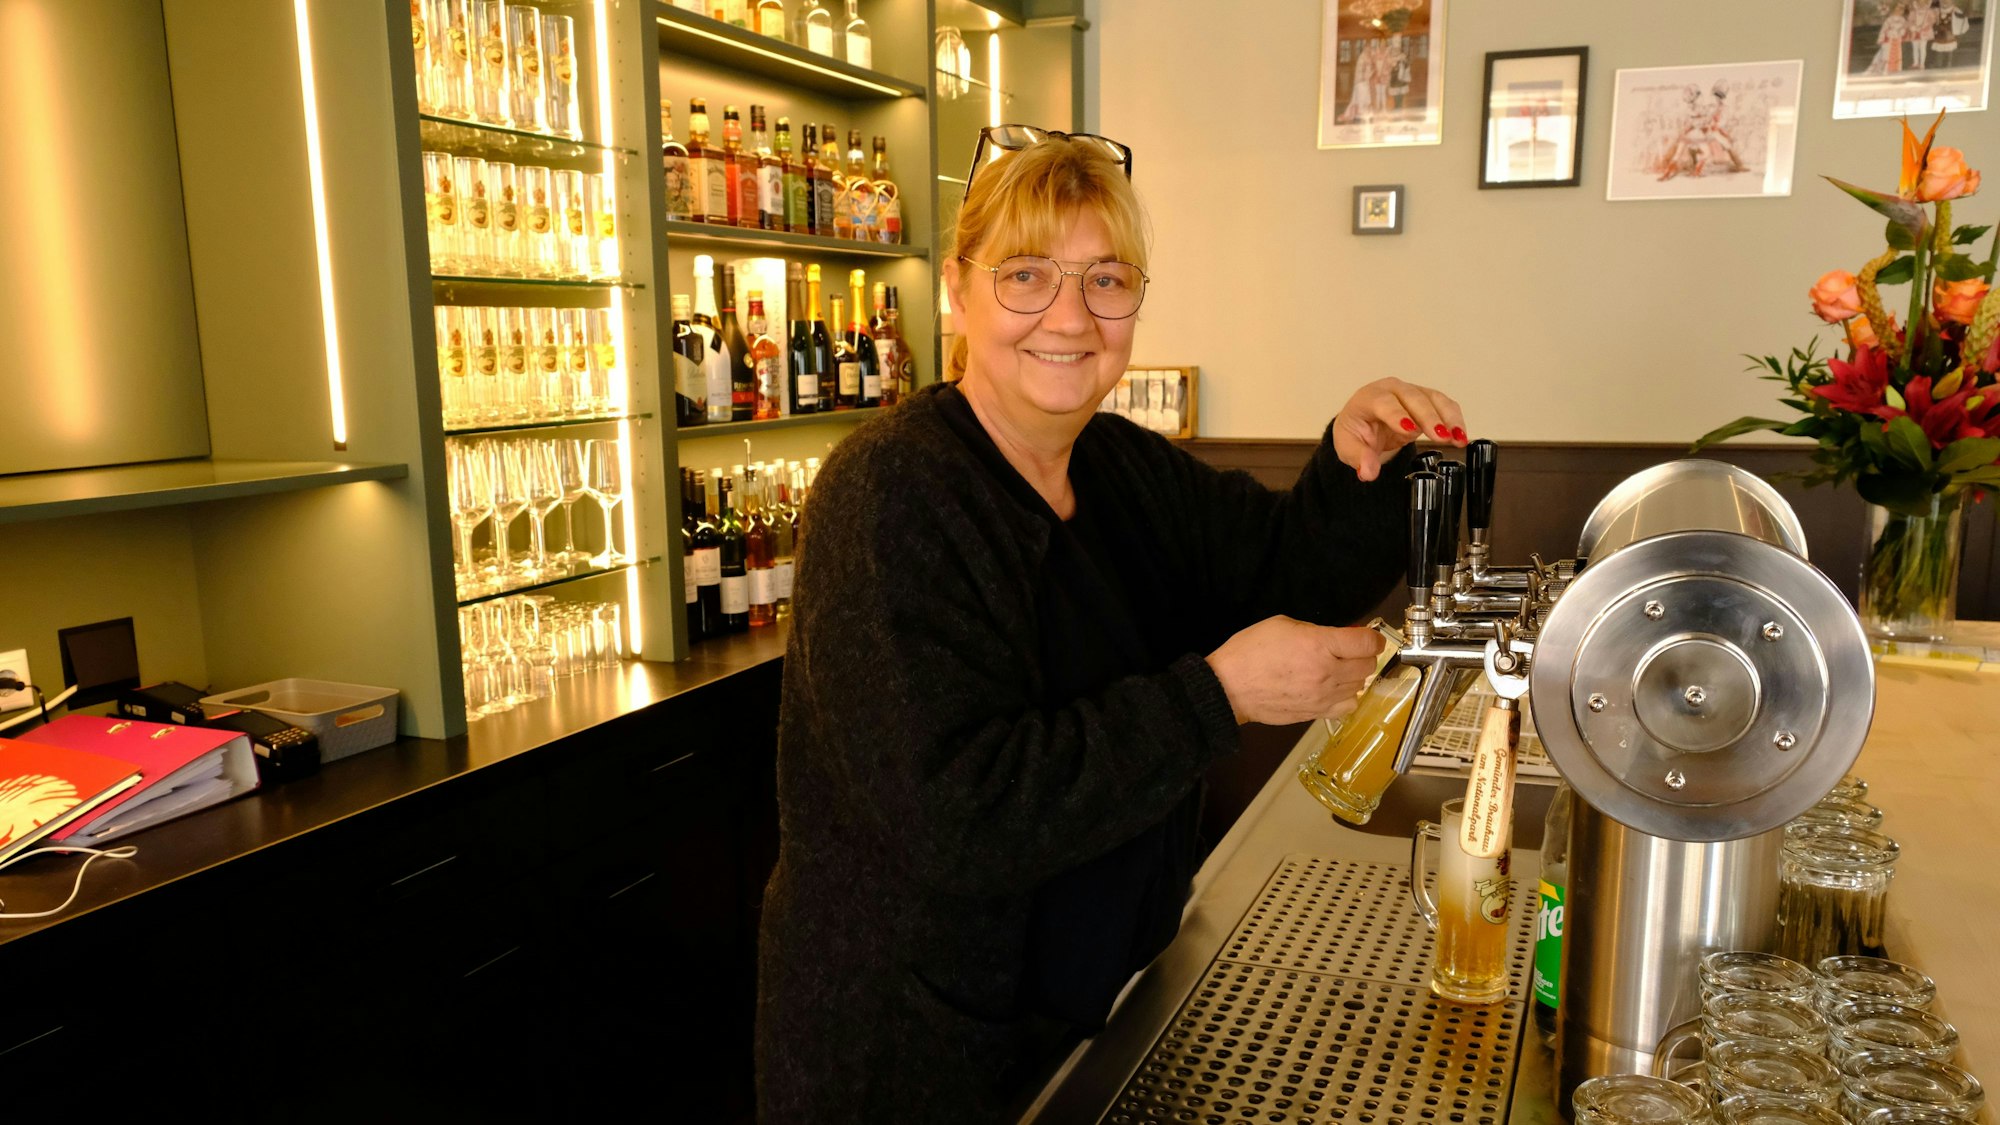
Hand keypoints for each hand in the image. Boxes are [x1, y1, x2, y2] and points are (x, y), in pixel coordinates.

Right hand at [1206, 617, 1383, 725]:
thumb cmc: (1250, 652)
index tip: (1369, 636)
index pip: (1366, 643)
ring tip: (1337, 670)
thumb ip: (1315, 631)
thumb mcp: (1282, 624)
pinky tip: (1335, 689)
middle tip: (1349, 651)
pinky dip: (1347, 697)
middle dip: (1363, 655)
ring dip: (1354, 676)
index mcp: (1319, 645)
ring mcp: (1323, 696)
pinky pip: (1348, 706)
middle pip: (1367, 665)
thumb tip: (1336, 638)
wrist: (1230, 687)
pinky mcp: (1317, 713)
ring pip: (1360, 686)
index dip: (1373, 637)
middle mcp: (1327, 672)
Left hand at [1330, 378, 1466, 481]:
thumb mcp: (1348, 447)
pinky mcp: (1427, 400)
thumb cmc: (1356, 431)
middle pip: (1414, 398)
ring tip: (1458, 438)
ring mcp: (1412, 392)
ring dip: (1449, 418)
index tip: (1411, 430)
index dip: (1397, 415)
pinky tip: (1461, 436)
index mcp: (1368, 398)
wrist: (1364, 423)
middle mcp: (1392, 390)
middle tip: (1442, 437)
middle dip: (1430, 417)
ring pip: (1434, 399)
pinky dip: (1455, 419)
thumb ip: (1359, 458)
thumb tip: (1368, 472)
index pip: (1384, 403)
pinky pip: (1444, 406)